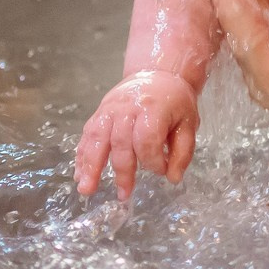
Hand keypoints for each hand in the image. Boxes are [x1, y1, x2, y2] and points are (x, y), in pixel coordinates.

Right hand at [75, 70, 201, 197]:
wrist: (157, 73)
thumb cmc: (175, 102)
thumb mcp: (188, 123)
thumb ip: (183, 152)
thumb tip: (173, 179)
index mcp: (153, 108)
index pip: (147, 140)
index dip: (153, 161)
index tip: (161, 171)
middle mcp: (127, 108)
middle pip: (120, 142)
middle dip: (122, 172)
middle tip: (124, 195)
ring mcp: (110, 109)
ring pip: (97, 139)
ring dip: (90, 166)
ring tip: (87, 189)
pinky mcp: (99, 112)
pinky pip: (87, 135)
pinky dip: (82, 156)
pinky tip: (80, 175)